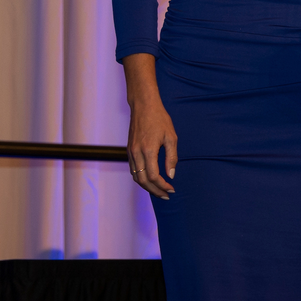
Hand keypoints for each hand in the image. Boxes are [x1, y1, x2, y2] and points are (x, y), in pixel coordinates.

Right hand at [121, 53, 177, 199]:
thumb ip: (172, 158)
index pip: (154, 176)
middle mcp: (137, 153)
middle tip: (166, 195)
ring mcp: (131, 152)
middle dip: (155, 191)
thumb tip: (171, 175)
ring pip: (136, 177)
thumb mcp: (171, 137)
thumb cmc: (160, 119)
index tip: (172, 190)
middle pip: (143, 181)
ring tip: (159, 191)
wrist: (143, 105)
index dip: (163, 186)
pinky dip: (141, 178)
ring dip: (147, 187)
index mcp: (148, 150)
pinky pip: (133, 169)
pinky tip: (150, 180)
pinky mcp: (129, 150)